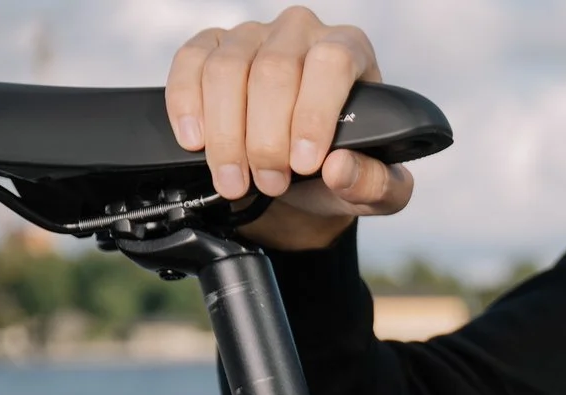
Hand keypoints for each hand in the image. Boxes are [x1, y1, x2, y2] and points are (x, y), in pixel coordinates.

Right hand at [165, 7, 411, 251]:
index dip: (314, 113)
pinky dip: (188, 105)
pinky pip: (190, 63)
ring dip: (226, 134)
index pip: (332, 63)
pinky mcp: (210, 46)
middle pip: (274, 71)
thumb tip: (340, 168)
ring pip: (227, 70)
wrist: (302, 175)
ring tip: (234, 181)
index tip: (305, 164)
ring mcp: (252, 35)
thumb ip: (376, 185)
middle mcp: (301, 32)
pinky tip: (196, 142)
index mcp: (352, 50)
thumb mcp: (377, 190)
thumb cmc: (343, 170)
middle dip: (266, 138)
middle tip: (270, 184)